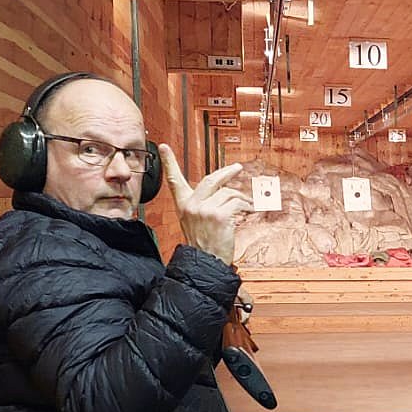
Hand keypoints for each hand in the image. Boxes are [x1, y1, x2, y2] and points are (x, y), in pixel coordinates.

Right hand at [158, 146, 245, 264]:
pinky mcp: (219, 215)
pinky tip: (246, 212)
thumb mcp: (195, 222)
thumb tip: (223, 190)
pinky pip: (237, 202)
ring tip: (245, 207)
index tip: (164, 147)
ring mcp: (205, 209)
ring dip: (241, 199)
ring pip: (229, 193)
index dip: (169, 163)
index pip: (173, 180)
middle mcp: (192, 205)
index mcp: (183, 205)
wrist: (204, 264)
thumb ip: (203, 204)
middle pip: (211, 179)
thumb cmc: (203, 245)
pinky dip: (246, 206)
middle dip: (227, 172)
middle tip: (237, 168)